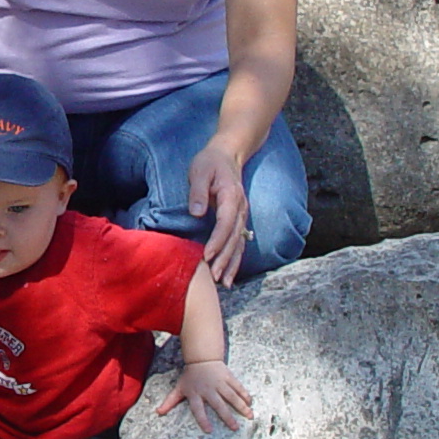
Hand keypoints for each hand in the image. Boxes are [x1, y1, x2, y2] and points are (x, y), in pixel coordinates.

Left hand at [161, 358, 252, 431]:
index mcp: (196, 394)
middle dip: (227, 416)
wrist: (201, 358)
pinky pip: (238, 387)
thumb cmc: (190, 376)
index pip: (198, 409)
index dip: (203, 420)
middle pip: (218, 405)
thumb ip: (170, 401)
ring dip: (241, 406)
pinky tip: (250, 403)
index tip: (208, 430)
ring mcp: (220, 383)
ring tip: (249, 416)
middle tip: (235, 427)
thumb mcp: (179, 388)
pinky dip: (244, 394)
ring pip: (231, 396)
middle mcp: (208, 389)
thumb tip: (158, 412)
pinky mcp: (228, 377)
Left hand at [185, 141, 250, 285]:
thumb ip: (197, 190)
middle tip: (214, 277)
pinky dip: (235, 260)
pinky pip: (239, 243)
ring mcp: (242, 216)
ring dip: (233, 264)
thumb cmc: (210, 162)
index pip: (226, 223)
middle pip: (234, 238)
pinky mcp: (239, 221)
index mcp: (231, 196)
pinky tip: (229, 275)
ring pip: (240, 244)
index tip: (207, 256)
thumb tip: (196, 212)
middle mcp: (240, 209)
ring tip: (225, 284)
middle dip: (225, 259)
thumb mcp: (199, 170)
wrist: (227, 154)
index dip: (217, 241)